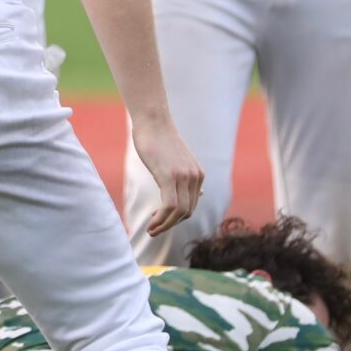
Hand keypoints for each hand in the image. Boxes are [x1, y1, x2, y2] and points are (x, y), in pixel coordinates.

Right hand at [126, 113, 203, 238]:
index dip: (176, 219)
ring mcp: (184, 177)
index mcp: (198, 174)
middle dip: (170, 225)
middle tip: (153, 230)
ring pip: (179, 213)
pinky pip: (170, 206)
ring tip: (151, 230)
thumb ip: (187, 178)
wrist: (153, 120)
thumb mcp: (178, 161)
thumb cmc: (159, 139)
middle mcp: (195, 177)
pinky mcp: (170, 176)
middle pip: (187, 212)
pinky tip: (151, 223)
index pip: (191, 206)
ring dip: (164, 226)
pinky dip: (161, 219)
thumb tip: (200, 195)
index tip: (160, 221)